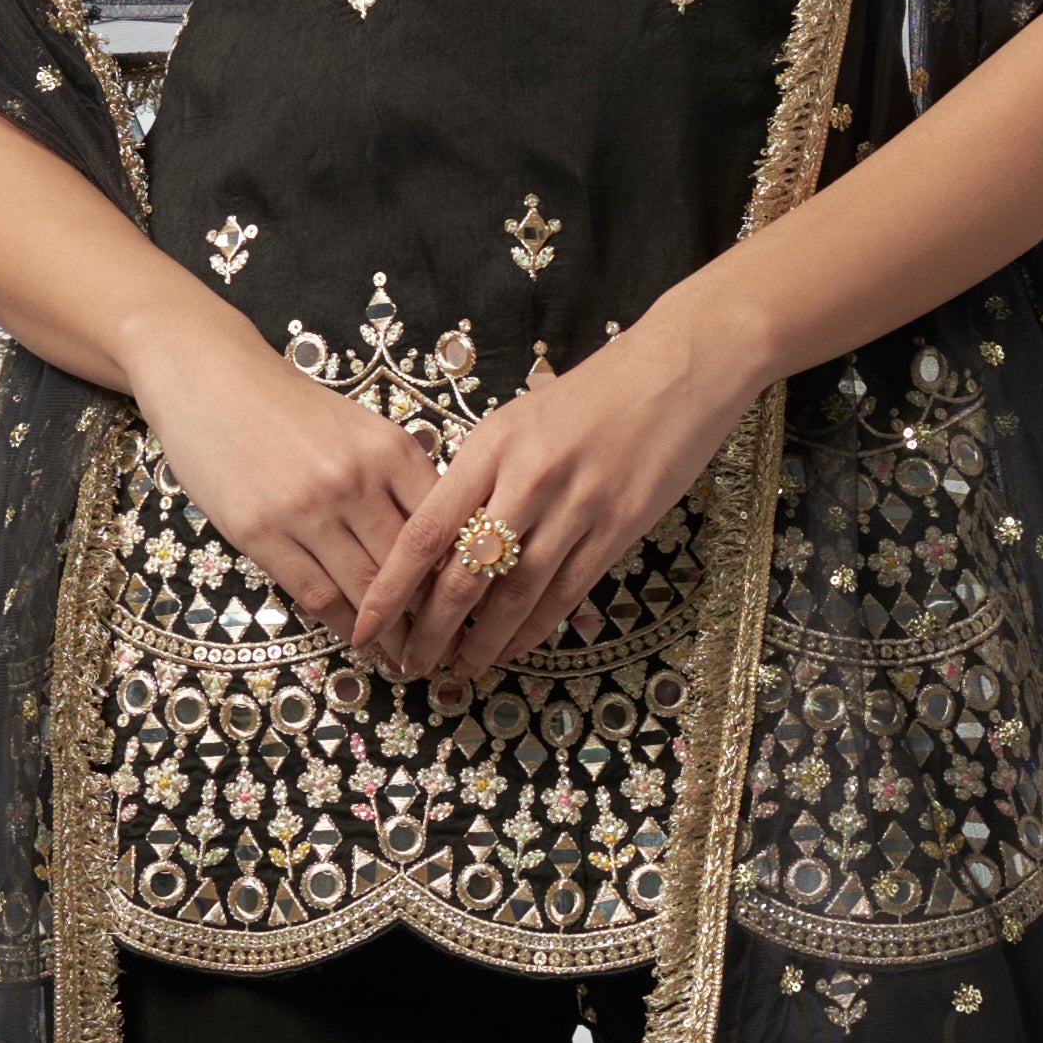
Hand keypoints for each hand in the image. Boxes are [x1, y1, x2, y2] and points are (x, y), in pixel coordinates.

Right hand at [127, 284, 440, 639]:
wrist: (210, 379)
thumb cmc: (290, 407)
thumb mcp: (360, 427)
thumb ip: (400, 476)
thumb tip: (443, 536)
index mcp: (391, 450)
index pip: (442, 529)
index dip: (460, 576)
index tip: (473, 608)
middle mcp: (355, 480)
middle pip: (408, 568)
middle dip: (431, 618)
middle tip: (447, 650)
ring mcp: (307, 508)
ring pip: (365, 590)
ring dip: (390, 633)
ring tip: (407, 658)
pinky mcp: (261, 532)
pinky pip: (316, 594)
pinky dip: (343, 624)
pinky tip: (358, 639)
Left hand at [345, 283, 764, 685]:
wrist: (676, 372)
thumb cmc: (589, 395)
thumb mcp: (516, 420)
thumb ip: (478, 475)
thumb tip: (439, 540)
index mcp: (491, 447)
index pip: (425, 531)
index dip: (391, 587)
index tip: (366, 624)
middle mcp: (528, 480)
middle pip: (463, 576)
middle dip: (431, 632)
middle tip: (411, 666)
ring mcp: (576, 507)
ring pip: (515, 596)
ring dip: (482, 643)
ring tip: (460, 670)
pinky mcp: (618, 528)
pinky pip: (565, 594)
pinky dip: (533, 629)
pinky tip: (512, 649)